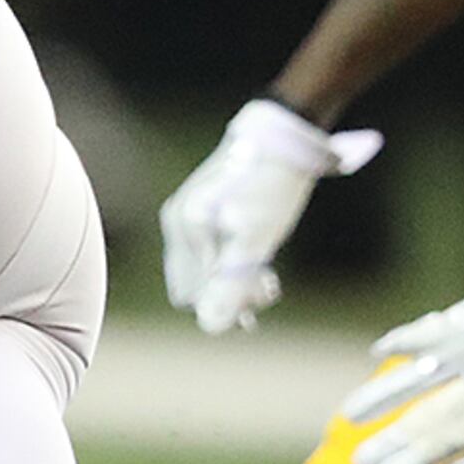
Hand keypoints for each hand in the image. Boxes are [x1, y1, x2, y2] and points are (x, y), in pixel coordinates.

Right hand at [157, 99, 382, 335]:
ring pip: (203, 265)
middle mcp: (177, 220)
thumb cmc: (272, 189)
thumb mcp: (257, 243)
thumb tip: (210, 327)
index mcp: (184, 229)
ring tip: (268, 273)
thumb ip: (230, 285)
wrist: (286, 136)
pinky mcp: (202, 204)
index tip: (264, 292)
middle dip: (229, 291)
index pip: (192, 294)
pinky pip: (209, 247)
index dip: (226, 303)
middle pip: (194, 281)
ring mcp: (187, 211)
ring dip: (233, 277)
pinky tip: (257, 253)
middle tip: (269, 284)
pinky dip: (231, 257)